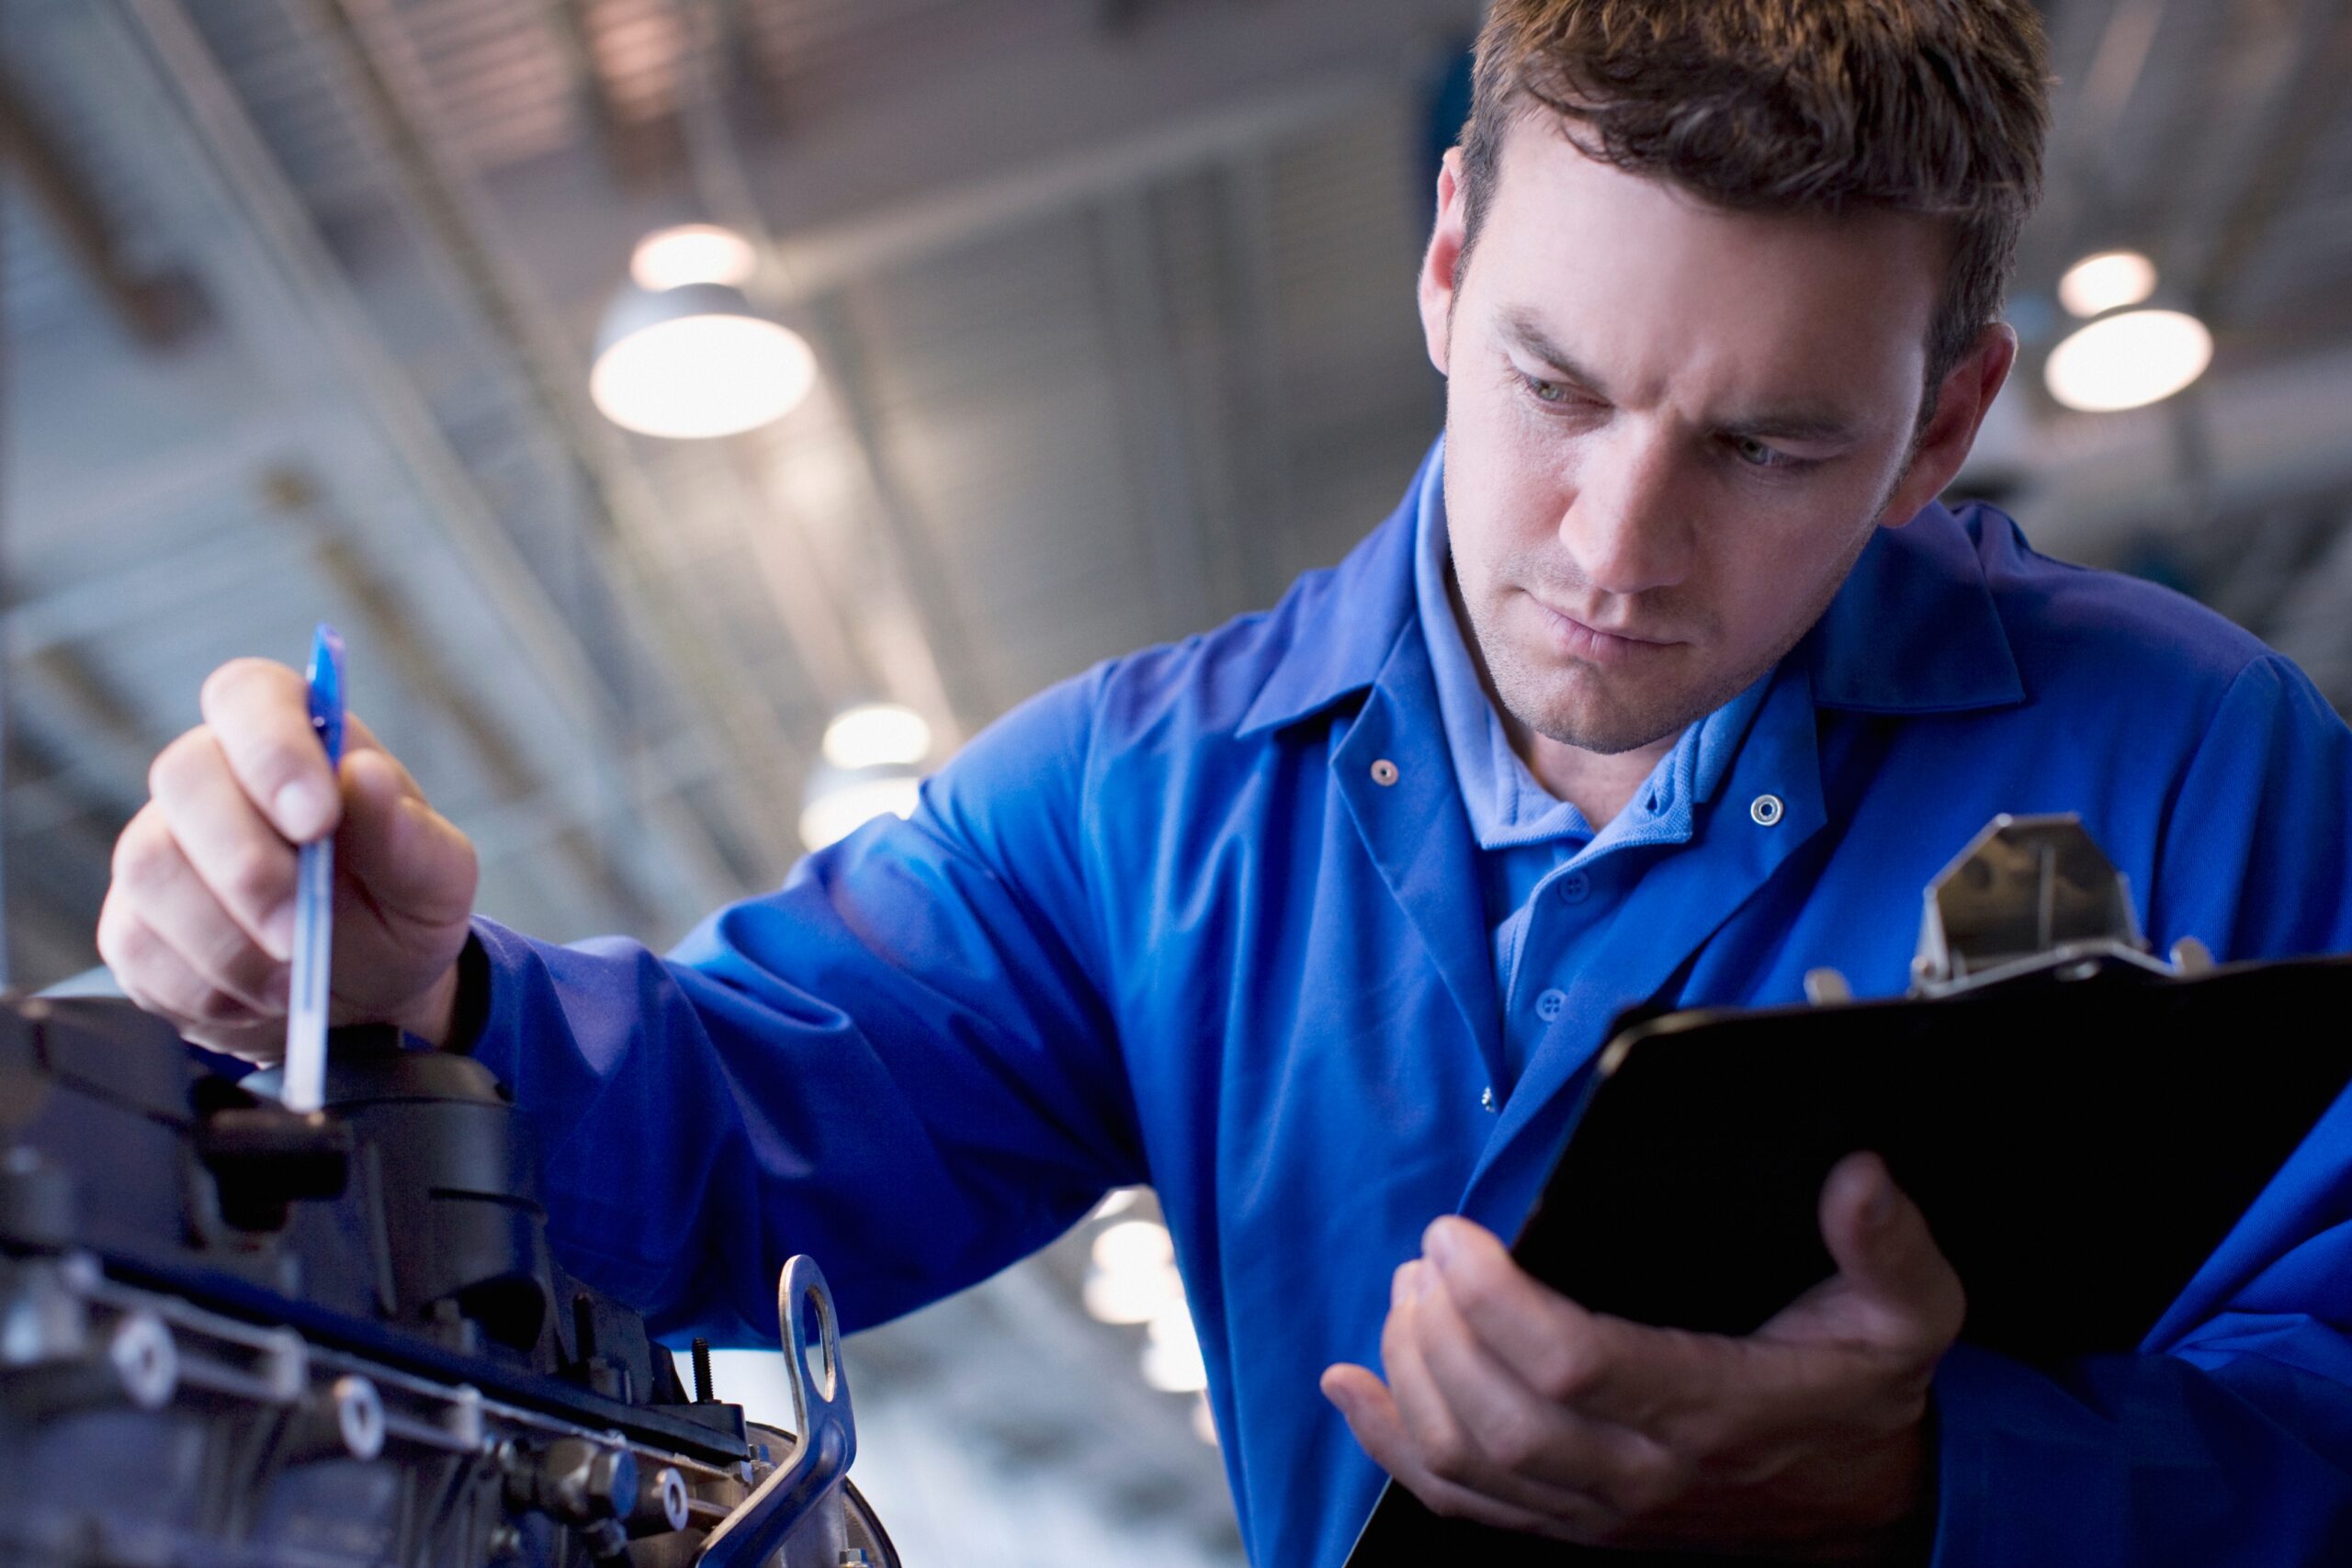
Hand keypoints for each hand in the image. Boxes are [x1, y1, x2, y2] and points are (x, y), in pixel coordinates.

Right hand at [97, 658, 478, 1059]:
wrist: (367, 995)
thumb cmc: (399, 911)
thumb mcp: (436, 882)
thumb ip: (412, 835)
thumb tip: (366, 778)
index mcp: (297, 738)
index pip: (249, 695)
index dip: (272, 749)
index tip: (317, 818)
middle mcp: (214, 776)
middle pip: (183, 775)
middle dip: (246, 864)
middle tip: (300, 930)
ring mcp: (161, 845)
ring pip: (150, 865)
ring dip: (228, 936)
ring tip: (293, 973)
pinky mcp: (132, 922)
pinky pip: (137, 944)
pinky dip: (206, 983)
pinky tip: (258, 995)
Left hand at [1321, 1152, 1962, 1561]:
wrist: (1873, 1507)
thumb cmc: (1868, 1397)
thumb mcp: (1911, 1315)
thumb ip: (1890, 1246)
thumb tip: (1859, 1179)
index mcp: (1714, 1412)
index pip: (1571, 1366)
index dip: (1495, 1300)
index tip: (1457, 1235)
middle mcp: (1645, 1475)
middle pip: (1496, 1418)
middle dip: (1437, 1328)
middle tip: (1426, 1255)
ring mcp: (1601, 1510)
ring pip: (1466, 1461)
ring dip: (1411, 1372)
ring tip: (1407, 1294)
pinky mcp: (1572, 1523)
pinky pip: (1459, 1500)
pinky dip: (1389, 1444)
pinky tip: (1350, 1388)